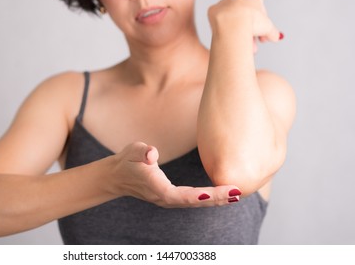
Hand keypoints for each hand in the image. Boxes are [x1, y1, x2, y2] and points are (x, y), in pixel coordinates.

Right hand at [110, 142, 240, 207]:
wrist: (117, 176)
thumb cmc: (127, 160)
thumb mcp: (133, 150)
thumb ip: (142, 151)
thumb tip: (151, 154)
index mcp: (156, 187)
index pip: (181, 194)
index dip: (199, 195)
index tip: (217, 192)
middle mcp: (164, 197)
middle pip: (193, 202)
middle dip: (215, 199)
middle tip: (237, 192)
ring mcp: (167, 200)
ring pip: (194, 203)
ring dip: (215, 200)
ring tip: (235, 194)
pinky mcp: (171, 198)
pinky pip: (192, 201)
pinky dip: (208, 199)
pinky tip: (221, 195)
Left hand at [208, 0, 281, 44]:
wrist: (232, 23)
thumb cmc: (251, 22)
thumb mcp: (267, 28)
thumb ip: (273, 32)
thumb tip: (277, 37)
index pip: (259, 13)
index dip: (262, 28)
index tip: (262, 39)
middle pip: (245, 16)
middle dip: (249, 31)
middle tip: (252, 45)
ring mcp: (224, 2)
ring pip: (232, 19)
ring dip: (237, 32)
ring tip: (241, 46)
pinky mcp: (213, 10)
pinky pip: (219, 21)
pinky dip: (223, 29)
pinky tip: (228, 38)